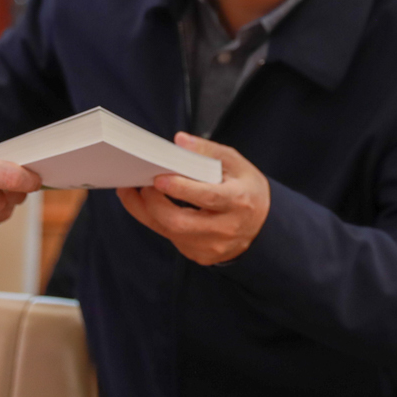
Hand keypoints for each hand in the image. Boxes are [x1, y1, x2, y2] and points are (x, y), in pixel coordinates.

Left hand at [115, 133, 269, 265]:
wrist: (262, 225)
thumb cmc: (246, 189)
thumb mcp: (235, 163)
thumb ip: (207, 150)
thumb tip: (179, 141)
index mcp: (238, 201)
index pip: (207, 197)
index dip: (180, 189)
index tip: (157, 178)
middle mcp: (226, 228)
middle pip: (179, 222)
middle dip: (153, 203)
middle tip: (139, 183)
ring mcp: (213, 246)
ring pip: (170, 233)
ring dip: (147, 211)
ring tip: (134, 191)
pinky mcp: (202, 256)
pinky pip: (172, 240)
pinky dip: (158, 222)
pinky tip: (151, 206)